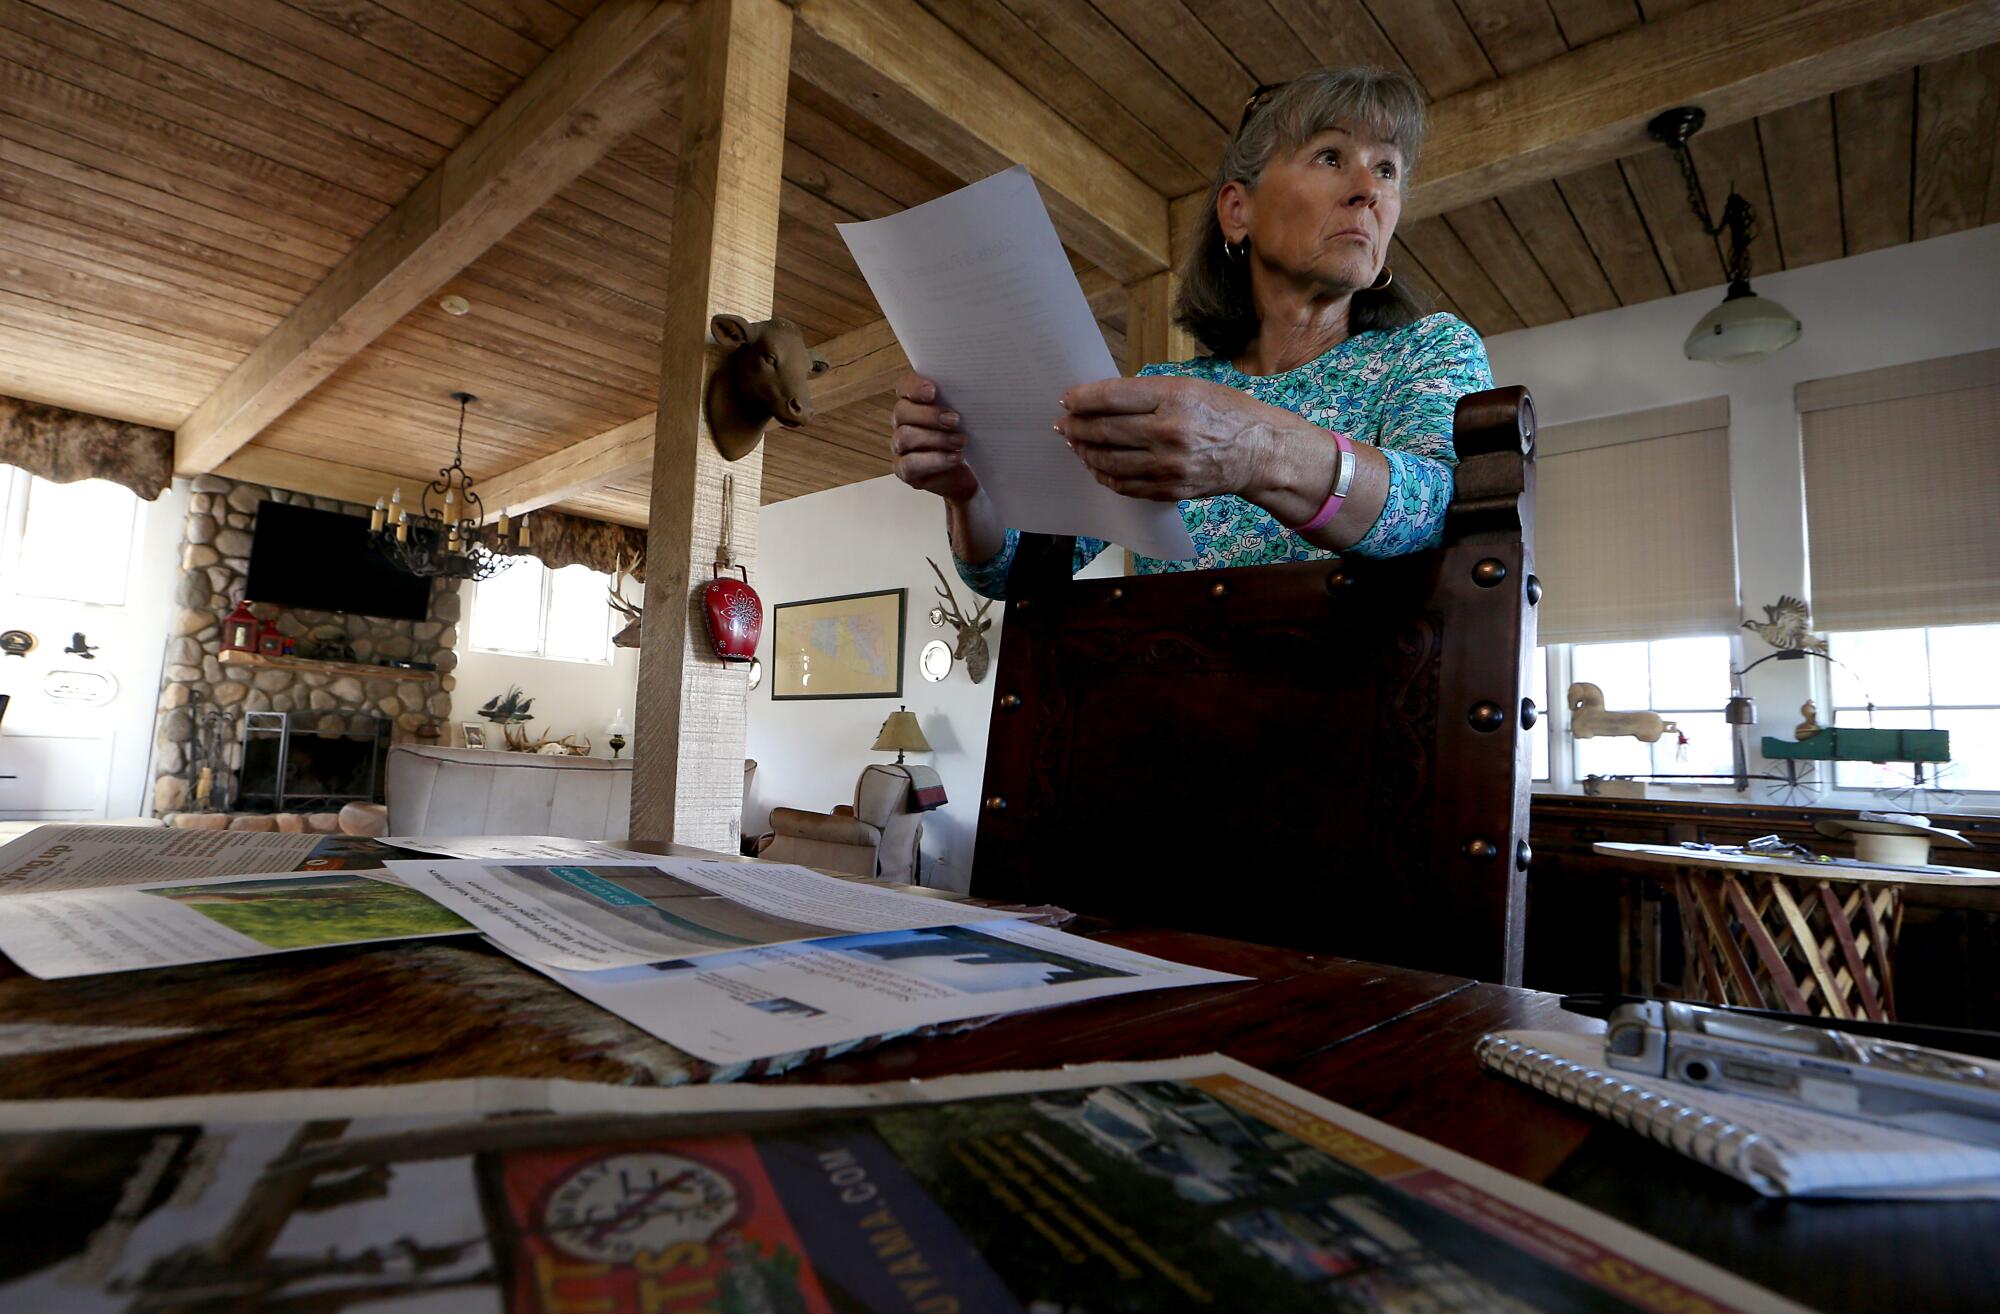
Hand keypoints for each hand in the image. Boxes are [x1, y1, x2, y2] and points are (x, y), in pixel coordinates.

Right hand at [890, 373, 979, 503]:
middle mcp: (903, 422)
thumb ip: (962, 400)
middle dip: (929, 415)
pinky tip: (955, 458)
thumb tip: (973, 387)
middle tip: (955, 420)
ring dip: (936, 438)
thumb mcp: (968, 416)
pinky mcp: (904, 470)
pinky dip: (935, 460)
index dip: (914, 387)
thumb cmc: (967, 437)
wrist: (970, 474)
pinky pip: (909, 464)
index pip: (904, 387)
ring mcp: (901, 447)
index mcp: (914, 402)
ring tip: (961, 441)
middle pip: (902, 411)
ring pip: (905, 437)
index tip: (933, 391)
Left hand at [1056, 376, 1286, 501]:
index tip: (1067, 399)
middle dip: (1077, 427)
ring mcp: (1169, 465)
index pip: (1113, 397)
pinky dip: (1105, 475)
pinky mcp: (1170, 488)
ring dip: (1086, 452)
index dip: (1083, 399)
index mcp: (1174, 397)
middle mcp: (1169, 432)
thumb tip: (1105, 399)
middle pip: (1105, 430)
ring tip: (1076, 444)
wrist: (1260, 452)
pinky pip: (1126, 485)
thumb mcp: (1192, 387)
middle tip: (1063, 424)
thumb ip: (1150, 393)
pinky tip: (1097, 466)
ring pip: (1110, 461)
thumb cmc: (1227, 412)